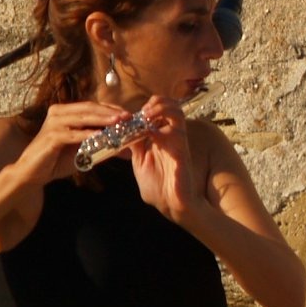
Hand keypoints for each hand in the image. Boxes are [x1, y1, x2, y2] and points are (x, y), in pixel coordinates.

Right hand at [11, 101, 128, 186]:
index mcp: (66, 112)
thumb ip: (102, 146)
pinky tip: (100, 135)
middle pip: (89, 108)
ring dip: (102, 120)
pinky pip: (73, 134)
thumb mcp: (83, 151)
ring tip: (118, 122)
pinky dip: (87, 134)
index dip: (112, 109)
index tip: (129, 114)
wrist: (33, 174)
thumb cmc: (57, 160)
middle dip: (110, 112)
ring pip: (82, 118)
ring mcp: (54, 124)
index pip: (93, 106)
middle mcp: (59, 113)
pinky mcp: (51, 137)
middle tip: (127, 117)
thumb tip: (126, 149)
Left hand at [125, 98, 200, 222]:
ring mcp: (176, 140)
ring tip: (147, 113)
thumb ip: (134, 146)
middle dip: (155, 102)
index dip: (145, 109)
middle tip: (142, 111)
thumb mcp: (139, 163)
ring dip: (161, 107)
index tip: (130, 117)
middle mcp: (169, 136)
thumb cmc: (157, 187)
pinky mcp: (181, 147)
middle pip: (169, 107)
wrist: (169, 204)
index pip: (157, 114)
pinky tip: (149, 128)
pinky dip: (163, 121)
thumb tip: (123, 132)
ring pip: (176, 110)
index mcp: (158, 139)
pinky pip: (177, 126)